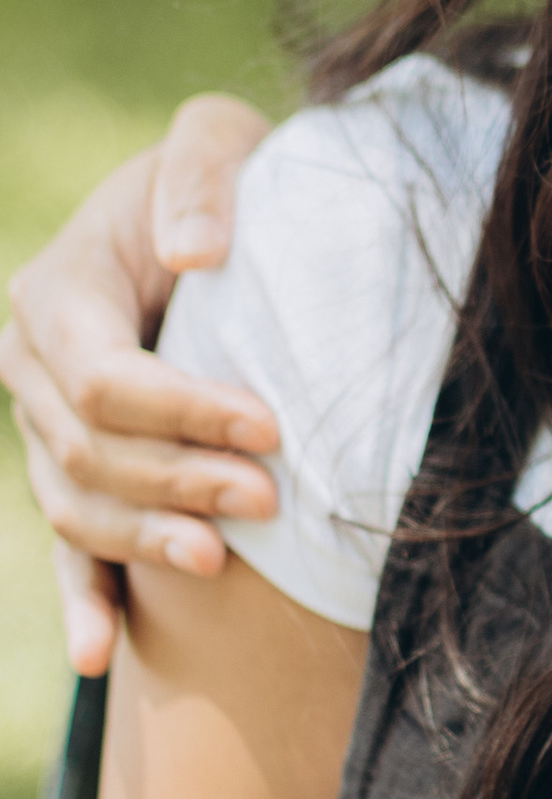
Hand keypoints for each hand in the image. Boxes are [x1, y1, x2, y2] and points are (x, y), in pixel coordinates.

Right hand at [1, 97, 276, 671]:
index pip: (104, 378)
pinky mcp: (78, 472)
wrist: (226, 222)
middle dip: (181, 479)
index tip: (271, 424)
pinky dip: (83, 602)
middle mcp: (32, 363)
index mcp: (56, 291)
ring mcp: (46, 426)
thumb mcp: (215, 141)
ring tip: (220, 560)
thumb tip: (195, 254)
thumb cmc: (228, 178)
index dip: (182, 410)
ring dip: (144, 541)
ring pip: (77, 506)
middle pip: (92, 450)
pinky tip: (99, 657)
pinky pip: (69, 546)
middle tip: (273, 499)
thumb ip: (201, 175)